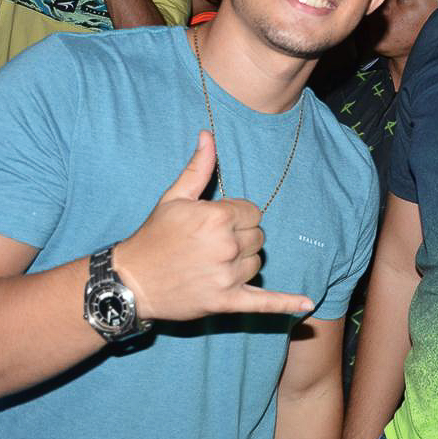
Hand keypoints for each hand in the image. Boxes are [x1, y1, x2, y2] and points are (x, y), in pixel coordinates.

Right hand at [112, 131, 314, 320]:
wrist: (131, 281)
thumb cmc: (154, 236)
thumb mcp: (174, 197)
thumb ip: (199, 167)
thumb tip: (208, 135)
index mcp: (218, 217)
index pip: (253, 213)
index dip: (237, 216)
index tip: (215, 223)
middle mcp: (227, 246)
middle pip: (258, 237)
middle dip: (240, 238)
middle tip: (209, 244)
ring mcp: (227, 276)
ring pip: (257, 263)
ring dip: (242, 262)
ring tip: (211, 264)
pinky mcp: (226, 302)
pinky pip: (263, 302)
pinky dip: (285, 303)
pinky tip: (306, 302)